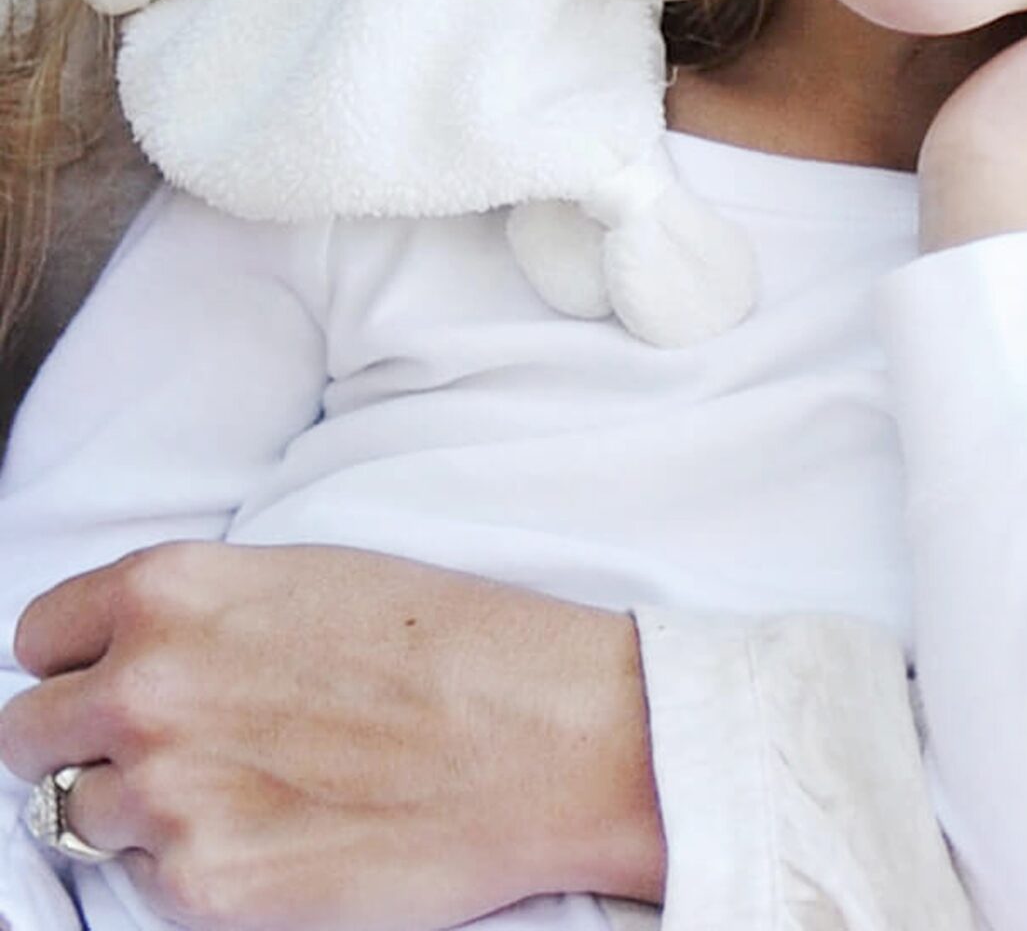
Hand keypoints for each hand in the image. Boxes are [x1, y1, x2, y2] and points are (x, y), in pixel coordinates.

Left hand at [0, 543, 664, 930]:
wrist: (541, 734)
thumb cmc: (446, 642)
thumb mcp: (305, 574)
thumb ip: (198, 613)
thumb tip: (130, 655)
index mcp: (173, 589)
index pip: (41, 633)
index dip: (79, 658)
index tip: (109, 677)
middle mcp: (145, 685)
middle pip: (28, 732)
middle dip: (83, 739)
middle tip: (164, 747)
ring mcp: (165, 793)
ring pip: (76, 812)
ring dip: (135, 806)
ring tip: (234, 790)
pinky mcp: (198, 886)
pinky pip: (137, 882)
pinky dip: (185, 864)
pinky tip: (267, 830)